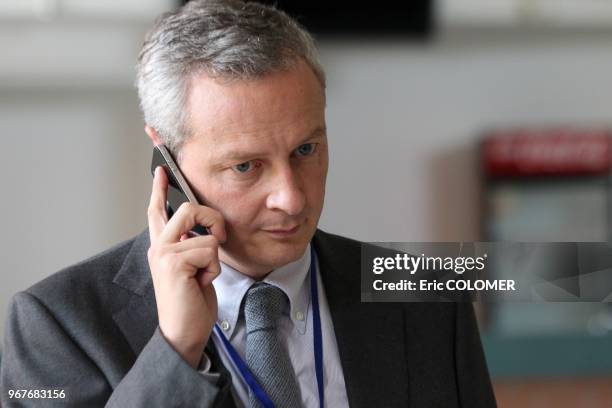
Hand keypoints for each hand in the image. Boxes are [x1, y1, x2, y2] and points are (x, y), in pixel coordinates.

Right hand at [147, 166, 225, 367]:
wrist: (184, 332)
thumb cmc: (191, 302)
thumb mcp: (193, 268)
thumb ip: (192, 246)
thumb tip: (205, 229)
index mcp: (162, 247)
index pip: (157, 211)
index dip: (160, 189)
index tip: (161, 170)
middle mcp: (159, 247)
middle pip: (189, 209)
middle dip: (212, 220)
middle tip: (220, 239)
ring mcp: (164, 254)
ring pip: (207, 233)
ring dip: (215, 258)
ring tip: (202, 276)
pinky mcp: (174, 263)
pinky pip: (210, 250)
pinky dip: (214, 269)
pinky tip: (201, 283)